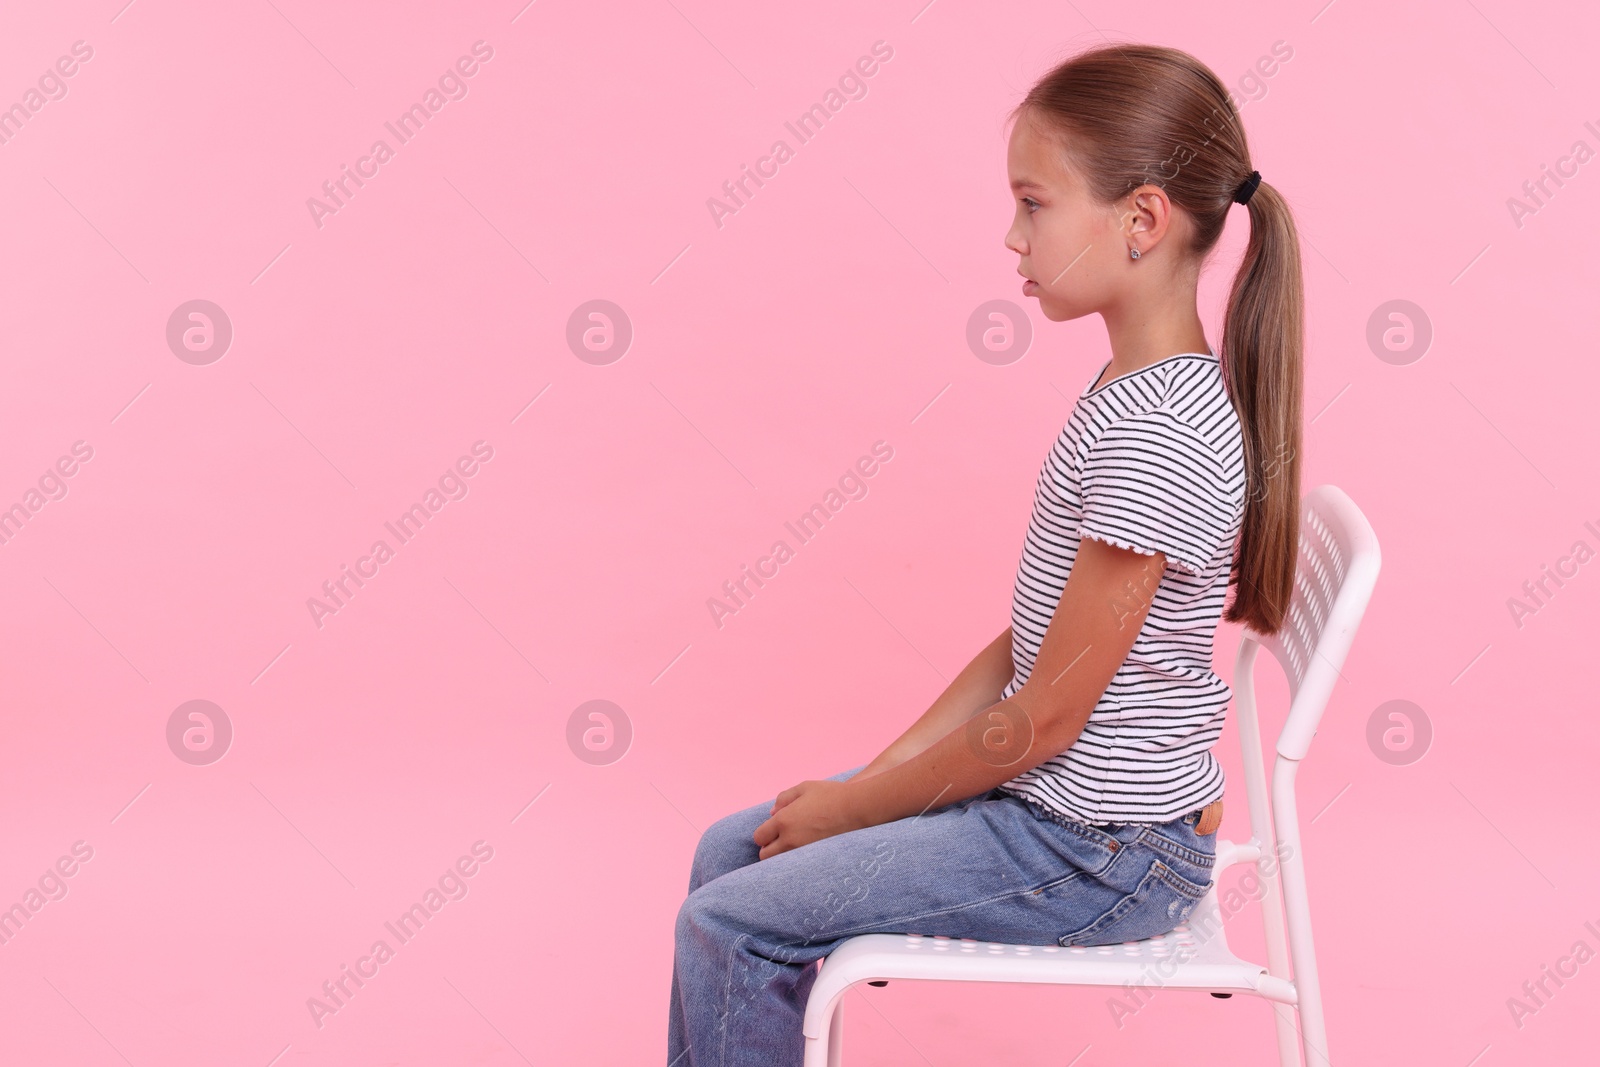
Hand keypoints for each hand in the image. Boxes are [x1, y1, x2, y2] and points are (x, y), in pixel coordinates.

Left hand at [751, 779, 865, 859]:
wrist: (858, 809)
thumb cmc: (831, 795)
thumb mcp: (804, 788)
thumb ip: (784, 798)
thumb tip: (773, 813)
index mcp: (783, 821)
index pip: (760, 837)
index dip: (765, 834)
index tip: (773, 831)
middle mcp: (790, 840)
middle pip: (766, 855)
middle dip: (770, 848)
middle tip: (782, 841)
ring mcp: (803, 853)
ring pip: (781, 865)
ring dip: (783, 858)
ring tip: (794, 848)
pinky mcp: (817, 861)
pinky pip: (799, 868)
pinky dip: (798, 863)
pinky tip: (806, 855)